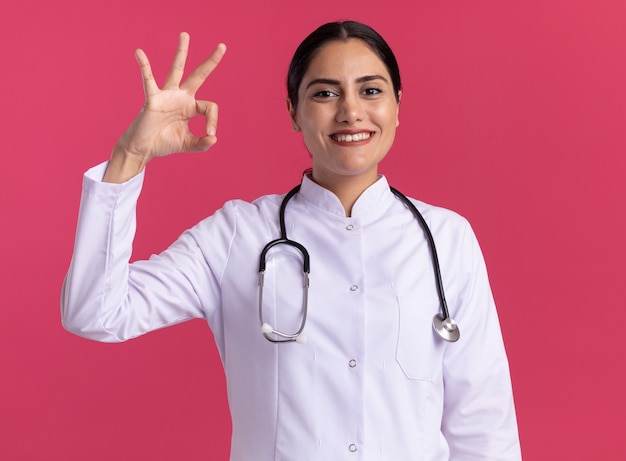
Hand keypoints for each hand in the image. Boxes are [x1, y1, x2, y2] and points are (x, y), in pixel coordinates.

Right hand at [104, 33, 225, 182]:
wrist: (144, 149)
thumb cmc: (164, 143)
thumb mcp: (188, 144)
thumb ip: (202, 144)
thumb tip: (214, 138)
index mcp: (191, 107)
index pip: (209, 107)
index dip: (212, 120)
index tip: (209, 134)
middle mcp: (181, 97)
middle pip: (198, 76)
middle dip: (211, 62)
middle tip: (223, 46)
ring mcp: (167, 96)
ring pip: (176, 70)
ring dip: (182, 53)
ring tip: (185, 35)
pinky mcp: (153, 99)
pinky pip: (148, 81)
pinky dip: (144, 67)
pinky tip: (139, 53)